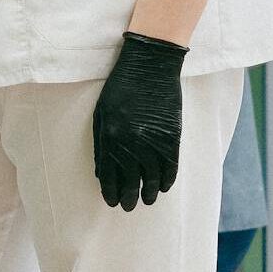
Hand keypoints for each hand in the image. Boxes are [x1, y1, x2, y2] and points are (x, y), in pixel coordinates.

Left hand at [92, 32, 188, 211]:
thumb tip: (102, 174)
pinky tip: (164, 187)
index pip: (109, 176)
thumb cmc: (120, 87)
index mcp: (109, 138)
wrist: (150, 64)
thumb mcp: (101, 114)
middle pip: (131, 181)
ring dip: (150, 193)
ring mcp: (153, 140)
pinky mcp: (172, 135)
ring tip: (148, 201)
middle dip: (129, 198)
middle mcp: (131, 144)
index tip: (112, 202)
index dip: (111, 192)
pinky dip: (167, 179)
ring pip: (152, 178)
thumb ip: (101, 144)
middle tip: (129, 207)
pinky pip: (170, 165)